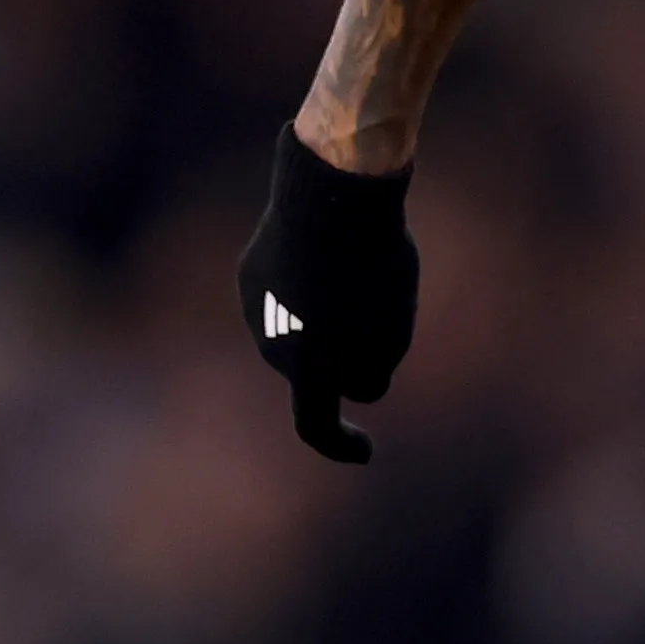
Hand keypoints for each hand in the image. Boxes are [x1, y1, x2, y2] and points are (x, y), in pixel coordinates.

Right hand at [238, 130, 417, 462]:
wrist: (331, 193)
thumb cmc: (371, 271)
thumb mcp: (392, 331)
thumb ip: (371, 374)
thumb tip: (349, 385)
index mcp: (303, 369)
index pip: (315, 425)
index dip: (340, 444)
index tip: (366, 450)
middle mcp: (270, 346)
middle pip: (322, 369)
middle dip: (352, 354)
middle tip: (385, 308)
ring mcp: (255, 308)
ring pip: (306, 329)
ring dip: (332, 315)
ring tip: (358, 270)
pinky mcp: (252, 272)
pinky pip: (293, 292)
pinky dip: (314, 284)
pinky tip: (330, 250)